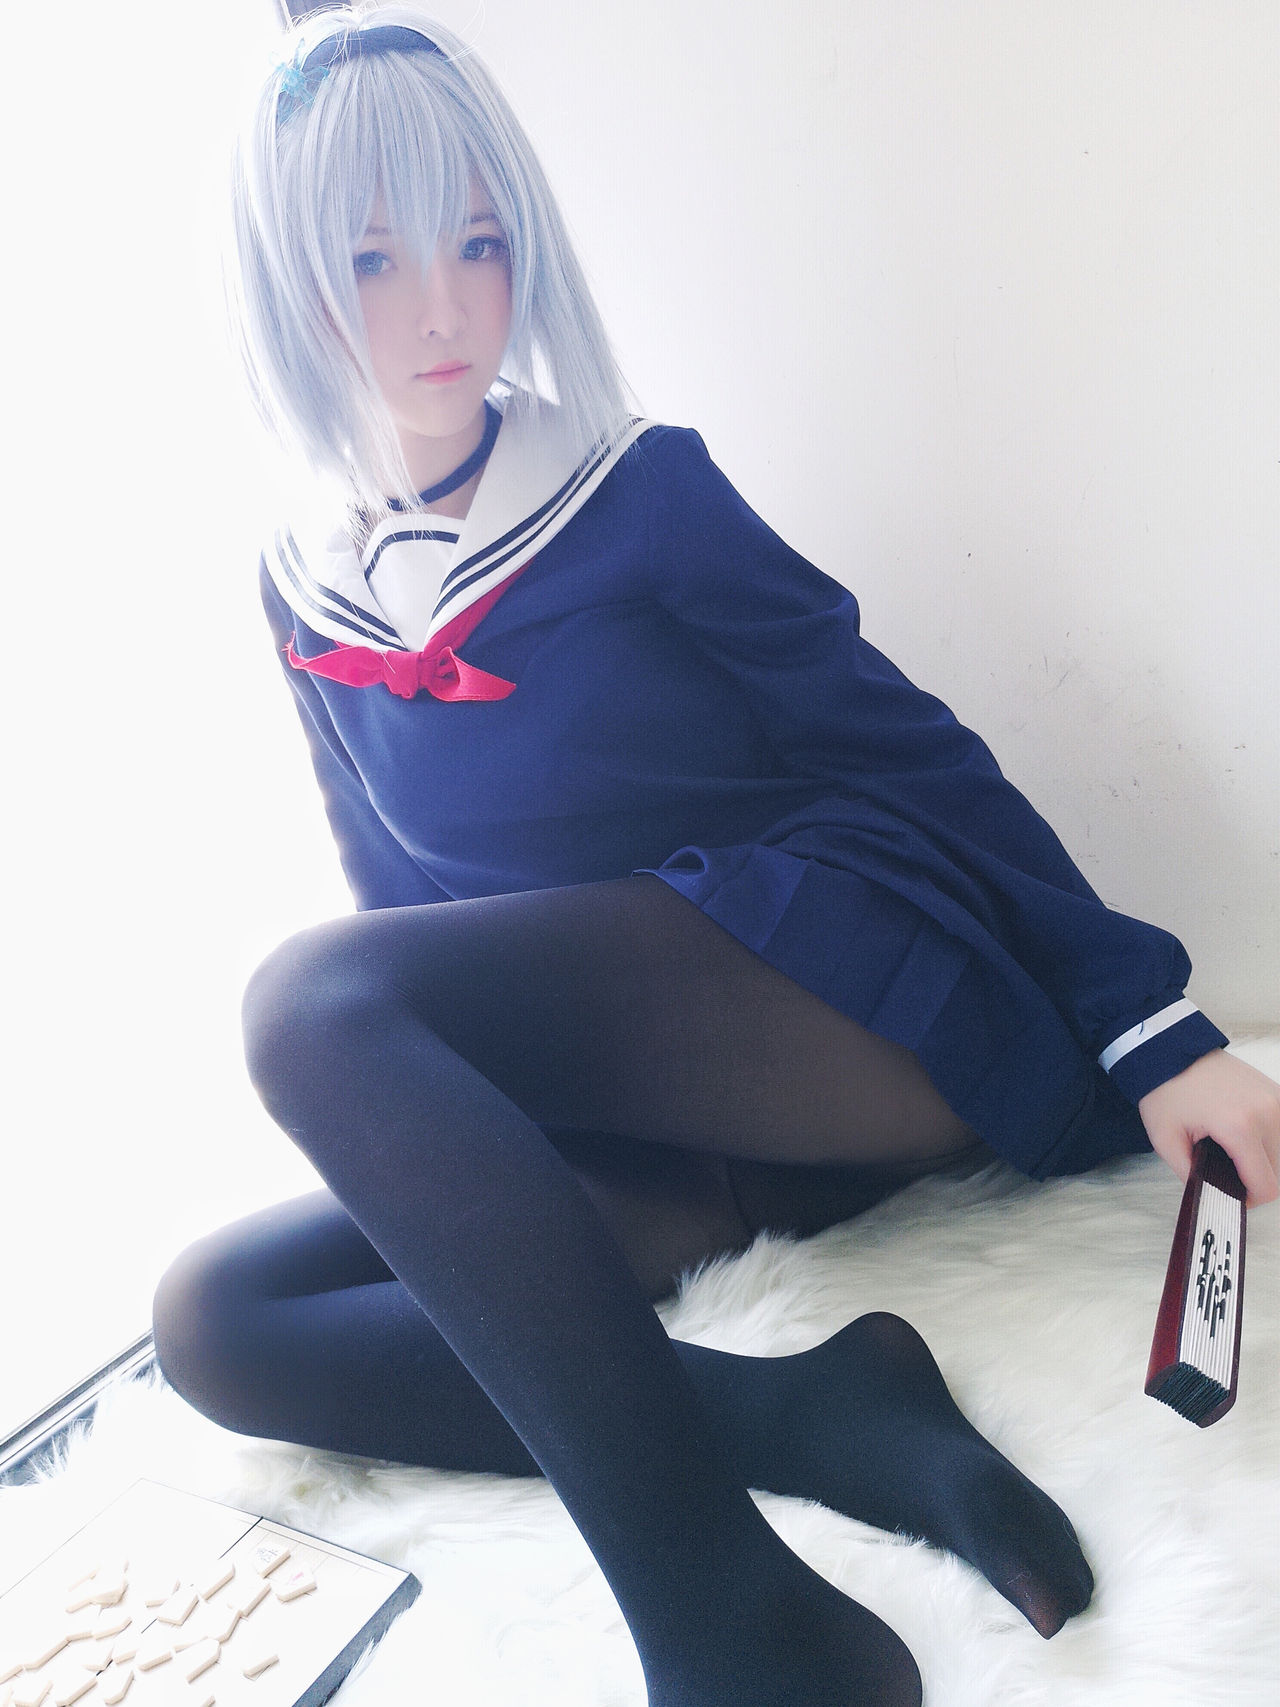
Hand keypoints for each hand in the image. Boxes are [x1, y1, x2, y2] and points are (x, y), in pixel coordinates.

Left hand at [1138, 1049, 1279, 1206]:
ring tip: (1227, 1147)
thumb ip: (1192, 1175)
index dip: (1249, 1199)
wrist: (1171, 1049)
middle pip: (1276, 1171)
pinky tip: (1238, 1131)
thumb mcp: (1166, 1140)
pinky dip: (1263, 1137)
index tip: (1230, 1194)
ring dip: (1259, 1157)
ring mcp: (1275, 1099)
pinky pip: (1278, 1129)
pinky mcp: (1276, 1091)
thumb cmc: (1166, 1091)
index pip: (1266, 1186)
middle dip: (1252, 1177)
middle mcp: (1266, 1112)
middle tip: (1222, 1168)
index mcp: (1239, 1128)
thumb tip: (1212, 1197)